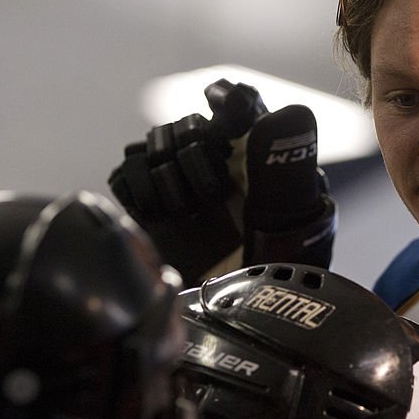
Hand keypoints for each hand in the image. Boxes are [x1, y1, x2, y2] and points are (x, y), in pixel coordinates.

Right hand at [109, 80, 335, 284]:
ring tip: (187, 210)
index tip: (219, 103)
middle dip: (195, 149)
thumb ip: (286, 166)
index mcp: (260, 157)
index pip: (241, 105)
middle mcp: (219, 165)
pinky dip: (137, 185)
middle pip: (190, 122)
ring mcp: (182, 185)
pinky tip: (160, 212)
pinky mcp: (150, 207)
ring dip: (167, 171)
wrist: (241, 320)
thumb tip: (287, 112)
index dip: (227, 99)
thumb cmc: (281, 271)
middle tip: (211, 192)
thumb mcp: (290, 220)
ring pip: (155, 143)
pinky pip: (127, 172)